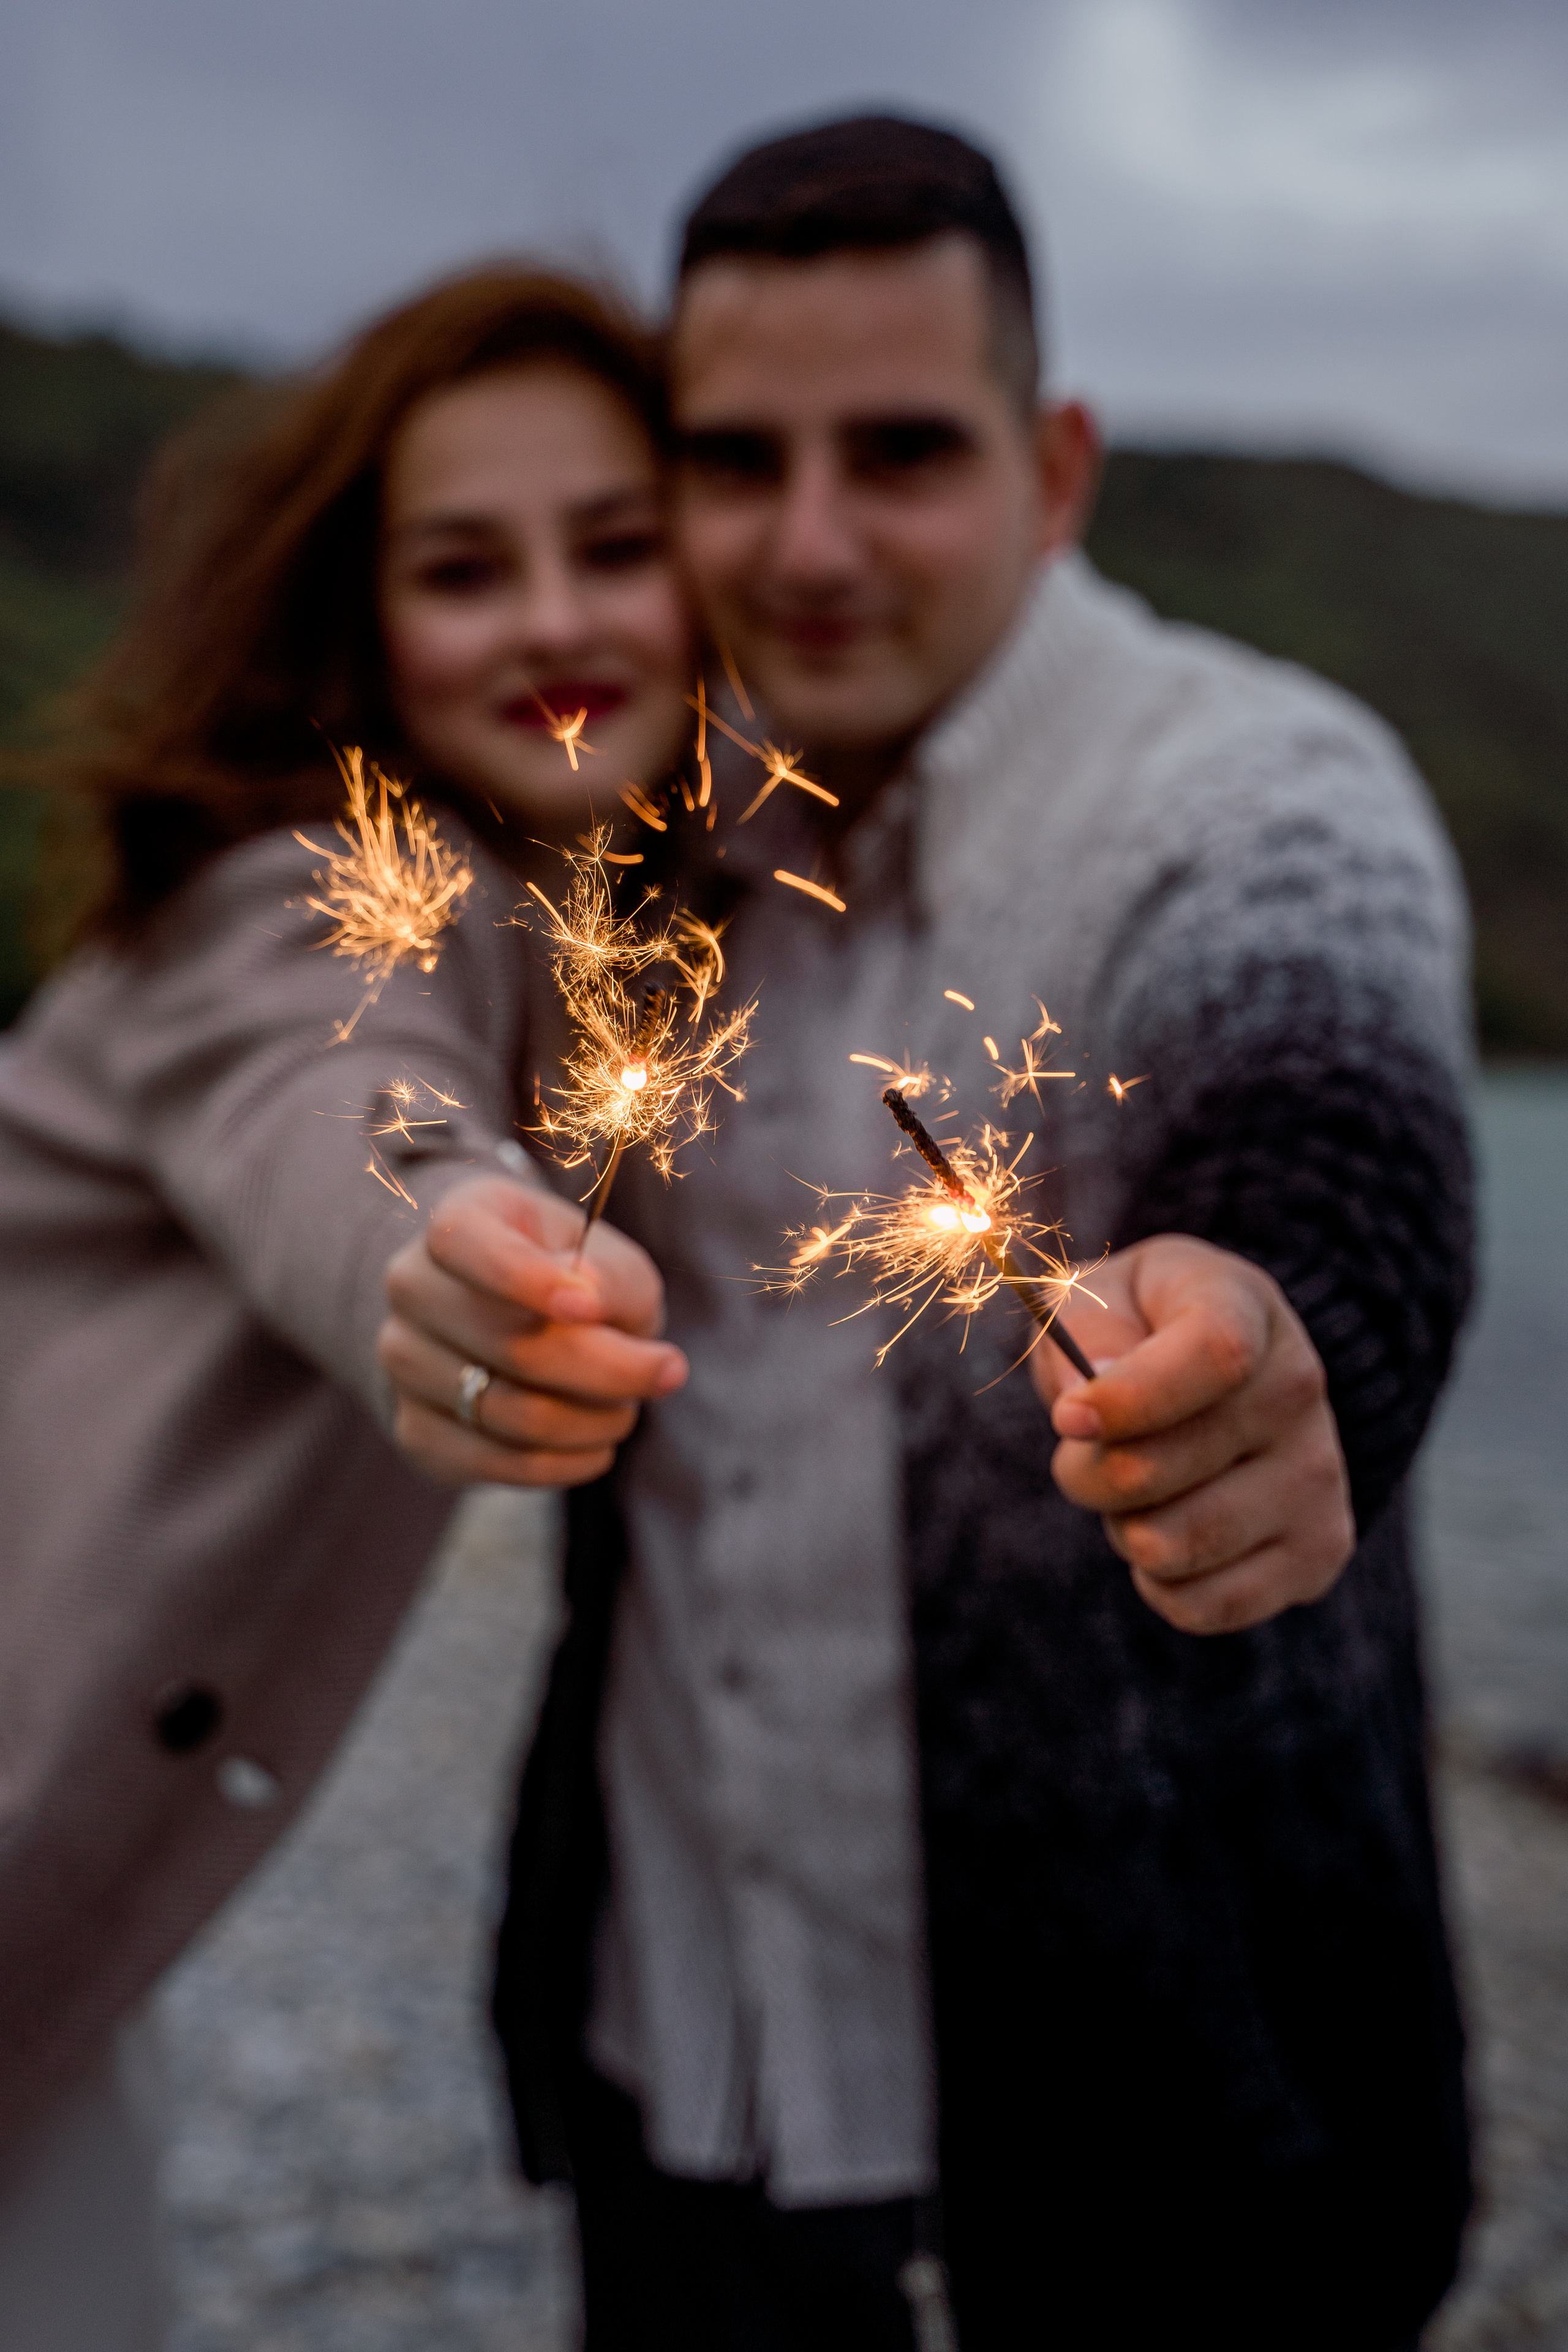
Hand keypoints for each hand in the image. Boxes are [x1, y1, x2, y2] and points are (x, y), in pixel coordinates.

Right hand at [378, 1174, 686, 1487]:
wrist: (515, 1319)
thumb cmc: (573, 1277)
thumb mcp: (608, 1257)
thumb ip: (609, 1274)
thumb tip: (587, 1300)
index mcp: (457, 1223)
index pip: (468, 1244)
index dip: (526, 1279)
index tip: (592, 1309)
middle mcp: (412, 1288)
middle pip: (512, 1345)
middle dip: (610, 1370)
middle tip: (668, 1371)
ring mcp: (403, 1363)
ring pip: (510, 1413)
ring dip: (595, 1421)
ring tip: (627, 1409)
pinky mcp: (417, 1432)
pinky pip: (498, 1465)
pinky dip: (567, 1463)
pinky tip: (597, 1444)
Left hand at [1030, 1235, 1353, 1633]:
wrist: (1235, 1376)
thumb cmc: (1146, 1329)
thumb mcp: (1105, 1295)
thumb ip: (1089, 1333)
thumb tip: (1087, 1402)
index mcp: (1246, 1308)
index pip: (1214, 1355)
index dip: (1130, 1398)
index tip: (1069, 1420)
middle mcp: (1298, 1391)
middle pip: (1161, 1467)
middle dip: (1087, 1473)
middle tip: (1085, 1455)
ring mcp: (1317, 1477)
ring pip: (1173, 1546)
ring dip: (1125, 1530)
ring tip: (1140, 1492)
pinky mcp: (1317, 1552)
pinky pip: (1202, 1606)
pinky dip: (1159, 1584)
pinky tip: (1169, 1533)